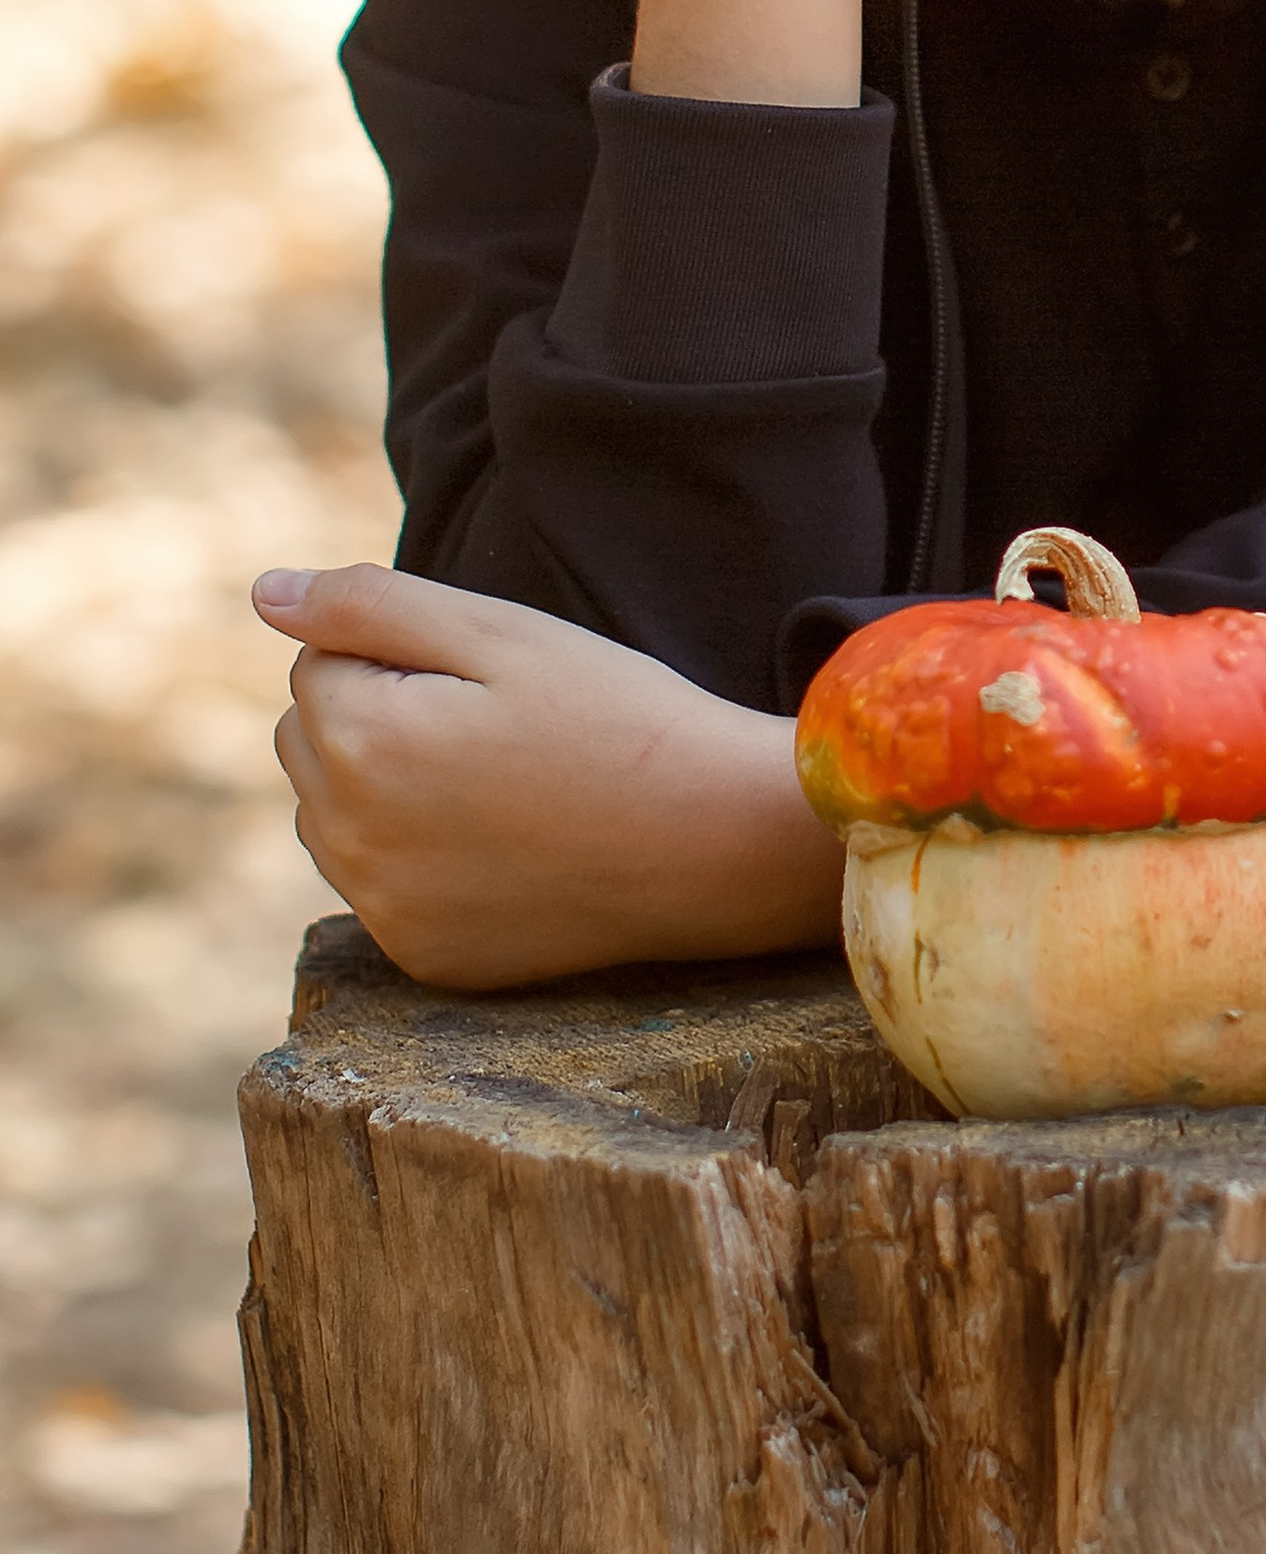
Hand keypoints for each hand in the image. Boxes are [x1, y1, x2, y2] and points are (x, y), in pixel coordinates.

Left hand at [256, 564, 844, 989]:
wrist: (713, 841)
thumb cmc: (614, 717)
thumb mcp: (501, 633)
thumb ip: (368, 605)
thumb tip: (264, 594)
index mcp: (360, 743)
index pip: (314, 665)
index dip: (401, 652)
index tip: (486, 676)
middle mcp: (350, 840)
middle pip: (308, 742)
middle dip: (373, 716)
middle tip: (492, 723)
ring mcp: (385, 910)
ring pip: (332, 818)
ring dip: (383, 788)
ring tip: (497, 781)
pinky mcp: (423, 959)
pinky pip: (380, 888)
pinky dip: (419, 860)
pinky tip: (505, 844)